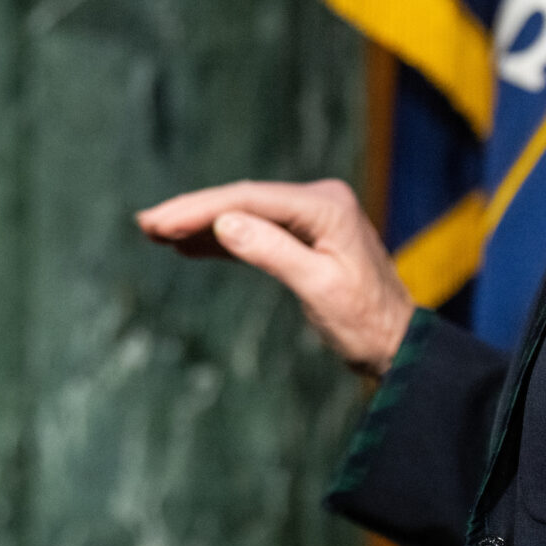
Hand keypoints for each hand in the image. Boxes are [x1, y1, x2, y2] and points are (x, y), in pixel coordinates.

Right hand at [137, 179, 415, 377]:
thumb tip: (223, 223)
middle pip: (243, 200)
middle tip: (146, 223)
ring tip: (155, 232)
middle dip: (193, 212)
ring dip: (201, 224)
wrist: (399, 345)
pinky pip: (255, 230)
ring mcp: (311, 216)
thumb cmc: (365, 322)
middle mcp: (319, 200)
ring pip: (244, 213)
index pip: (250, 199)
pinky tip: (187, 245)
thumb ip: (272, 252)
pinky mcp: (303, 235)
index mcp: (326, 205)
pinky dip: (221, 239)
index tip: (161, 222)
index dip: (201, 209)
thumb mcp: (318, 288)